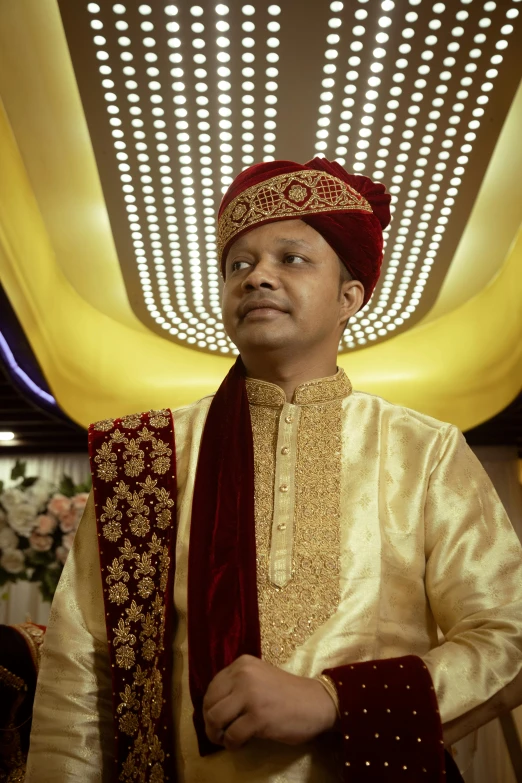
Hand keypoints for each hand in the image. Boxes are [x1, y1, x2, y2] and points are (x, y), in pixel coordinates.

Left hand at [203, 654, 336, 750]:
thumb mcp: (259, 677)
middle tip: (220, 734)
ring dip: (218, 735)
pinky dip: (232, 744)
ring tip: (228, 739)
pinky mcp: (258, 717)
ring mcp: (250, 695)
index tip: (218, 720)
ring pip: (215, 719)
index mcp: (242, 664)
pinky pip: (232, 735)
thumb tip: (213, 708)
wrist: (317, 703)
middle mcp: (243, 675)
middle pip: (210, 703)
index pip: (212, 687)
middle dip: (210, 723)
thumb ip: (238, 685)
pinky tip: (241, 744)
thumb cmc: (288, 693)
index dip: (210, 707)